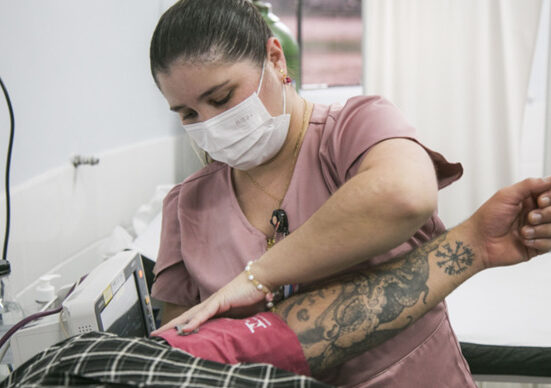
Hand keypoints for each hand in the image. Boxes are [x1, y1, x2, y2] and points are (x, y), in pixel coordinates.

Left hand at [151, 271, 267, 334]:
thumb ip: (236, 321)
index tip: (168, 334)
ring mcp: (214, 301)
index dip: (180, 325)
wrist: (262, 280)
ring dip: (176, 324)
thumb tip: (234, 332)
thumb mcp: (243, 314)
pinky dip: (194, 321)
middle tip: (154, 334)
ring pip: (191, 315)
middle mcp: (210, 303)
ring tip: (163, 334)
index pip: (193, 318)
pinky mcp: (220, 300)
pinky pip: (205, 313)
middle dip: (170, 326)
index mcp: (214, 307)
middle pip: (186, 315)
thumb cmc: (254, 295)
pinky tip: (185, 329)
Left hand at [466, 177, 550, 268]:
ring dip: (540, 229)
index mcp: (529, 199)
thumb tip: (548, 180)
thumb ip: (529, 185)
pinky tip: (523, 240)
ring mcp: (538, 230)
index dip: (550, 197)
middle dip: (546, 214)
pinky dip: (538, 241)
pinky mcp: (538, 246)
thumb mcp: (506, 196)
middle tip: (530, 217)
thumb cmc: (487, 219)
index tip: (540, 201)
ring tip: (523, 231)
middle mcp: (536, 213)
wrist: (479, 242)